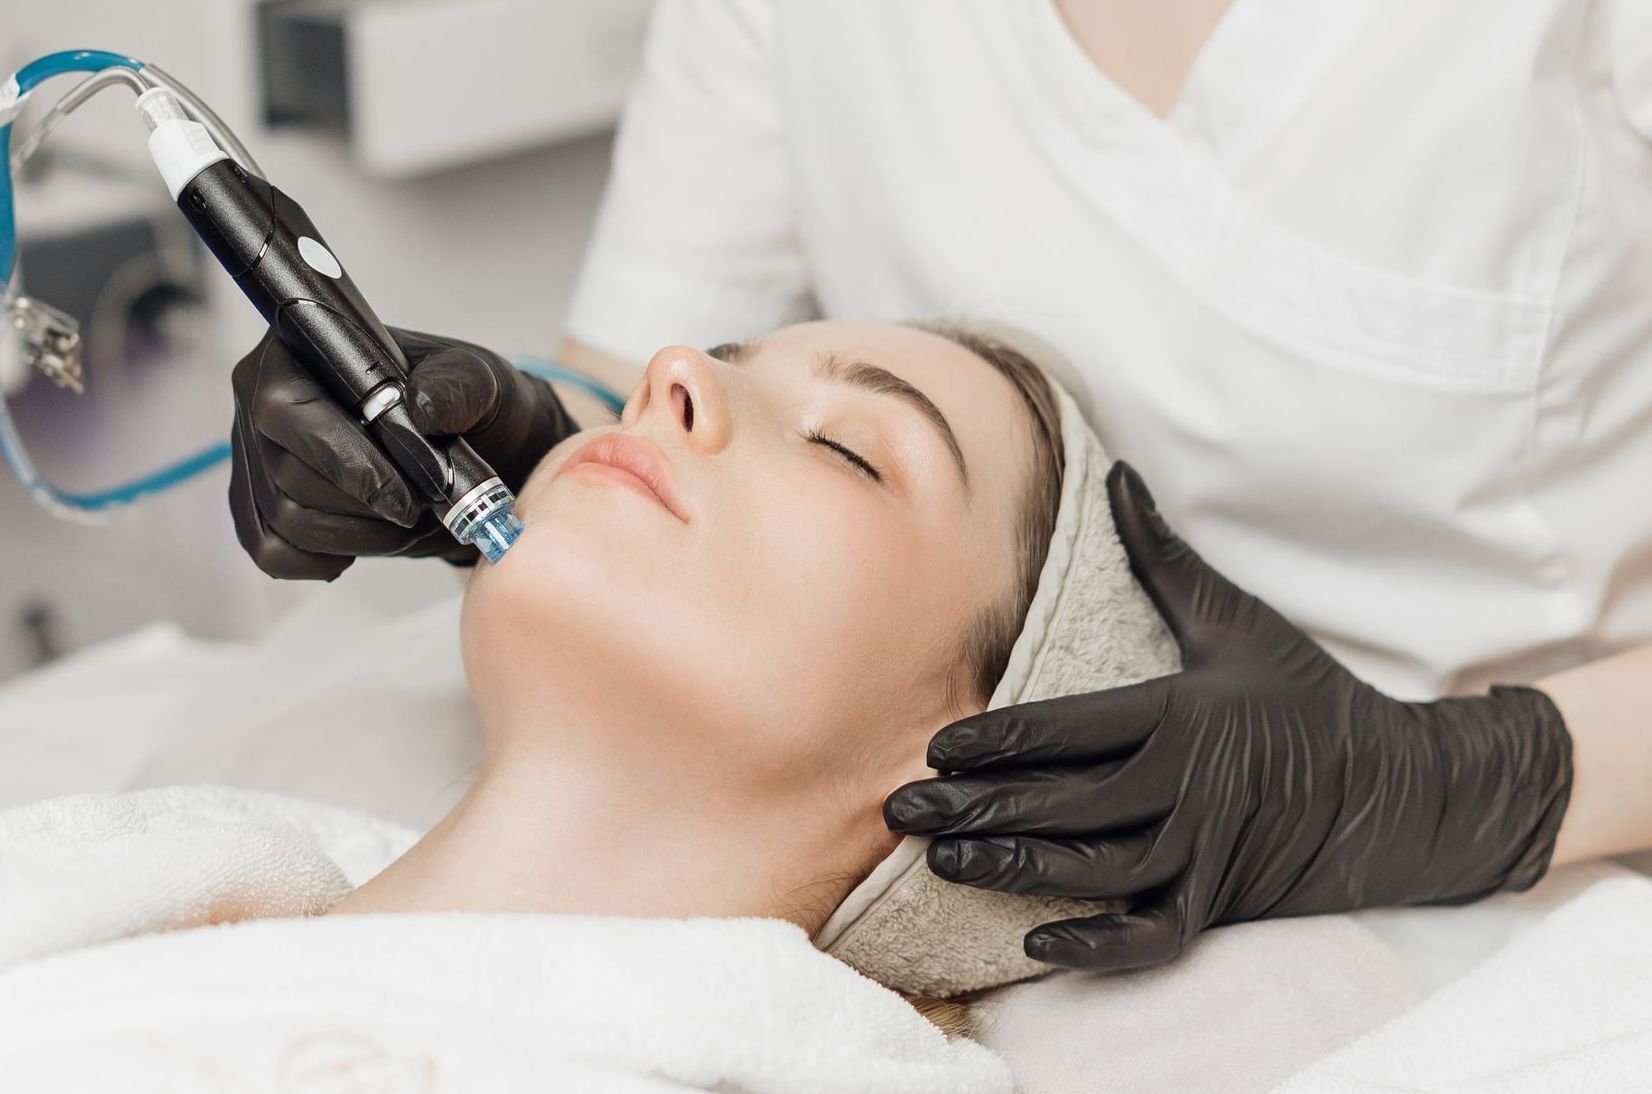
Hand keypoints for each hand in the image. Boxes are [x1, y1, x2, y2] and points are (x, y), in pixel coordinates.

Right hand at [229, 327, 576, 579]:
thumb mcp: (478, 383)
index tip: (407, 495)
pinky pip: (274, 553)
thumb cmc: (463, 407)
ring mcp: (255, 457)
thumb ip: (457, 388)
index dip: (346, 462)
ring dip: (362, 537)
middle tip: (424, 510)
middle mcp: (260, 399)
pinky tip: (369, 540)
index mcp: (300, 350)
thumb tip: (419, 409)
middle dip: (368, 508)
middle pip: (288, 475)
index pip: (285, 409)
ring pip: (287, 520)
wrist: (468, 450)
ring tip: (411, 521)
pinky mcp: (259, 508)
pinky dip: (328, 559)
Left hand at [884, 463, 1572, 972]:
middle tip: (902, 811)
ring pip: (1095, 870)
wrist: (1403, 790)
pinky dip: (1098, 947)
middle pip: (1065, 802)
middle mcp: (1190, 785)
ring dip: (1014, 870)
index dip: (997, 739)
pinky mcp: (1223, 902)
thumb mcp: (1237, 620)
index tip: (935, 747)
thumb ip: (1163, 556)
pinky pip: (1155, 936)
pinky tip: (1036, 947)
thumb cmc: (1307, 697)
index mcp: (1184, 712)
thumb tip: (1119, 473)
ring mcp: (1208, 850)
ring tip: (943, 863)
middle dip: (976, 807)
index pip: (1070, 727)